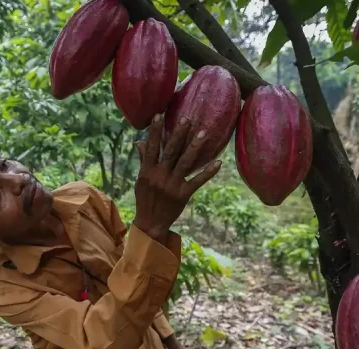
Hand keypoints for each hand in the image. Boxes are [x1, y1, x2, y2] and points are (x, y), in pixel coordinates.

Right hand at [132, 114, 220, 243]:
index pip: (151, 148)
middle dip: (178, 135)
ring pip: (185, 163)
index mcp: (147, 171)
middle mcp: (159, 176)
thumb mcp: (141, 180)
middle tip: (187, 119)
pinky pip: (197, 180)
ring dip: (195, 147)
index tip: (159, 115)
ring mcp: (172, 185)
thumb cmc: (145, 199)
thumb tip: (140, 142)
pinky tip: (218, 163)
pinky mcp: (183, 194)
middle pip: (170, 152)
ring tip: (203, 133)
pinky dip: (207, 172)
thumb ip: (143, 160)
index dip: (154, 131)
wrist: (150, 223)